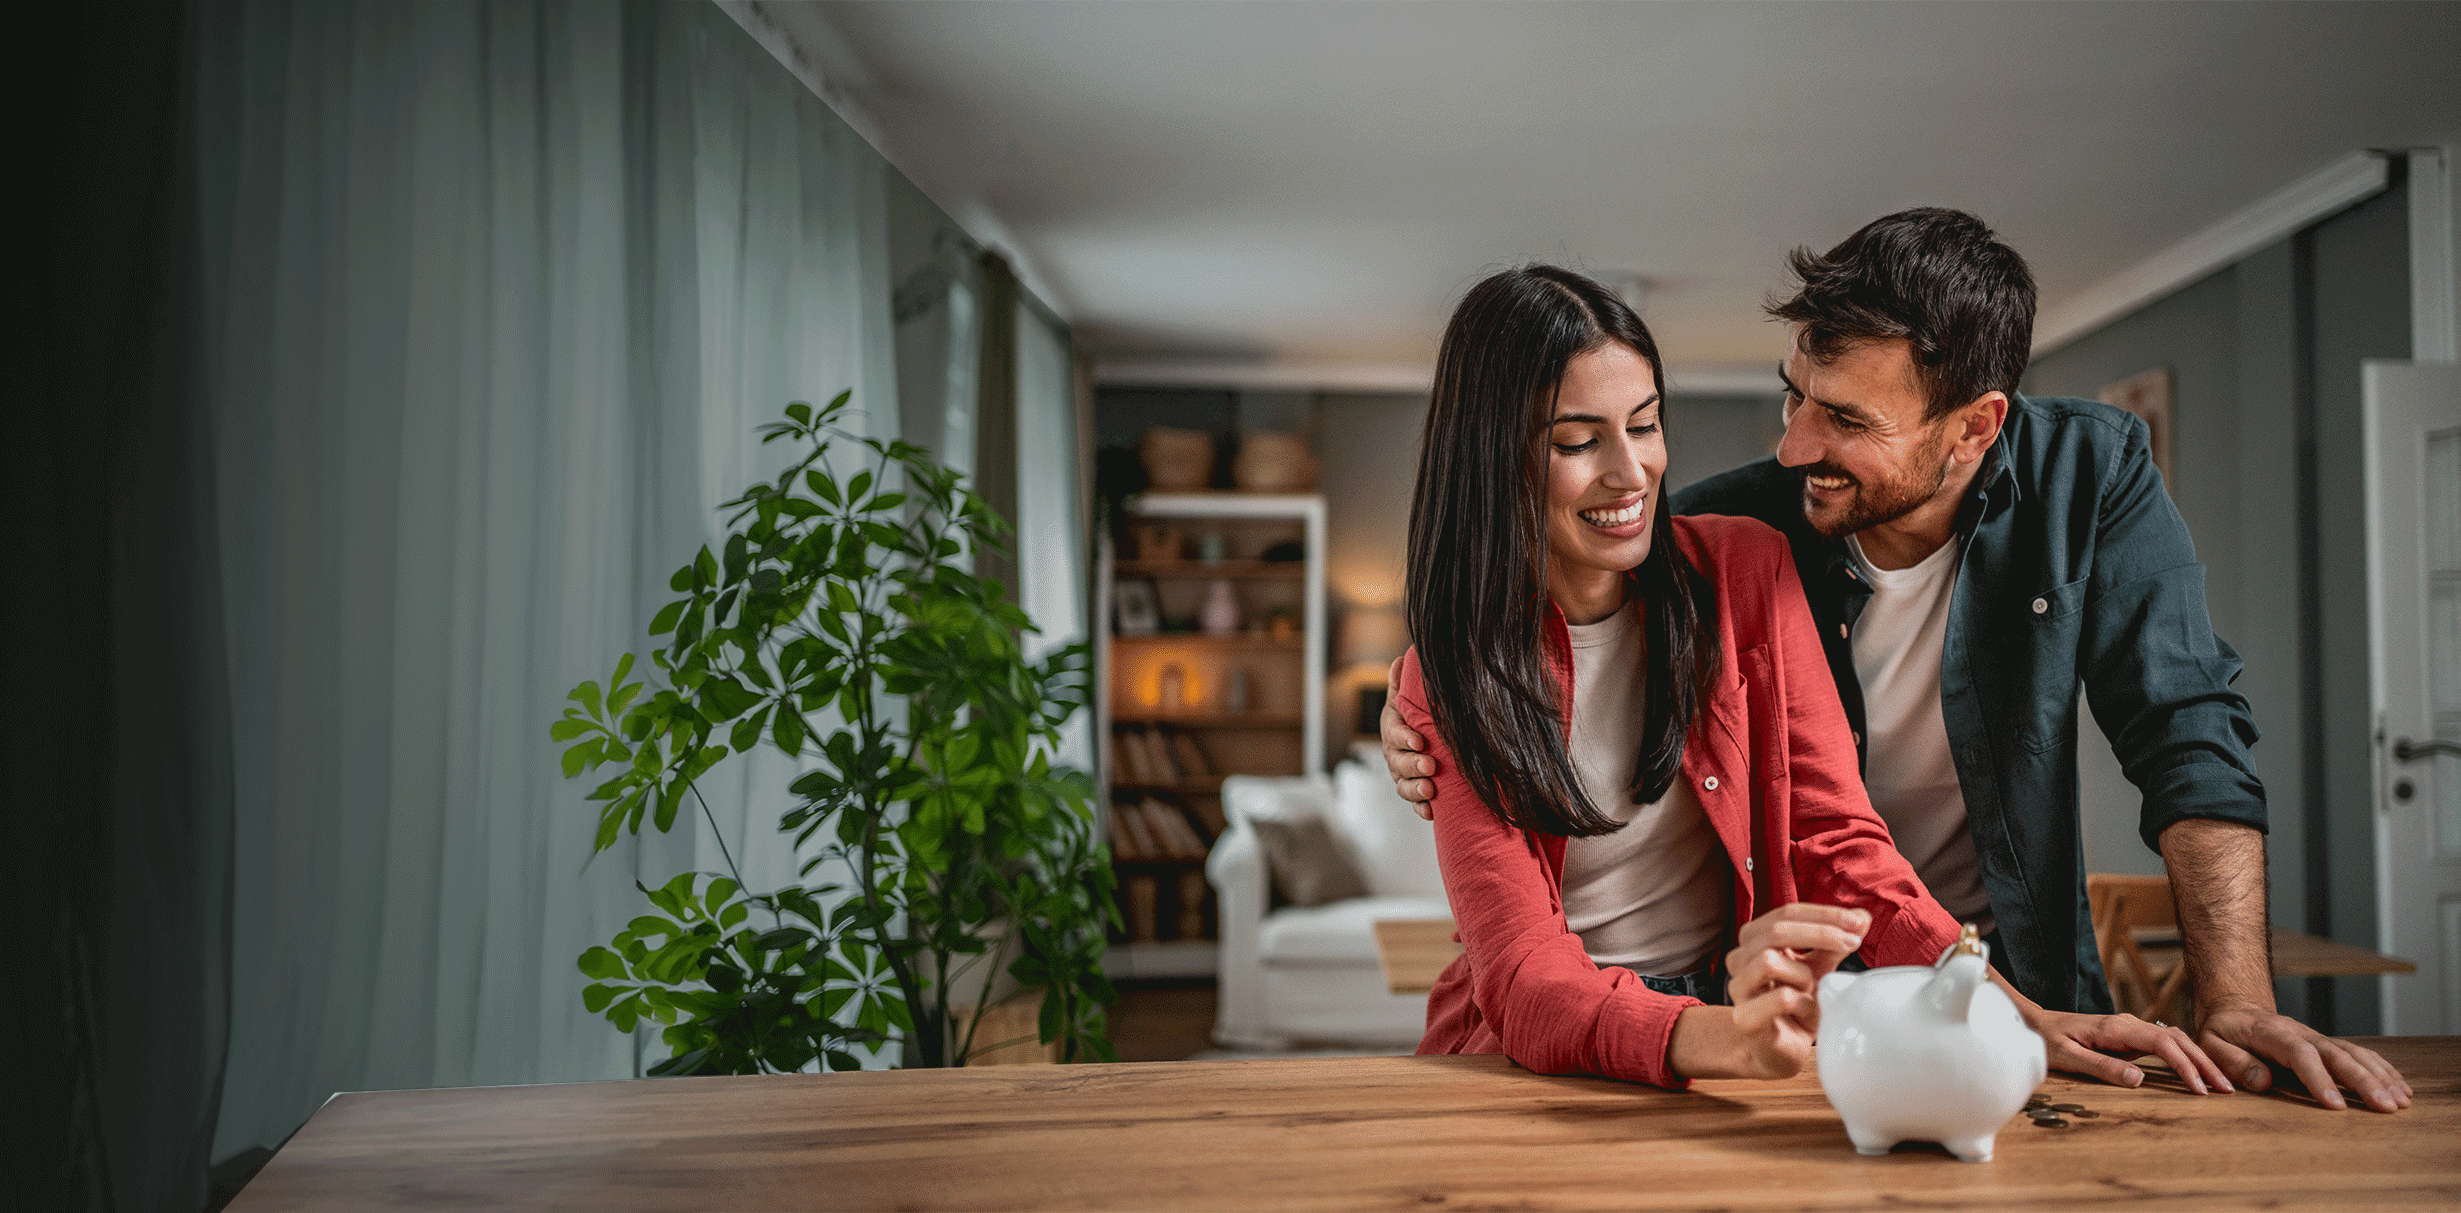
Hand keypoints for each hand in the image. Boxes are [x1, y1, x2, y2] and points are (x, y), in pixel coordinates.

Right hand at [1380, 656, 1436, 817]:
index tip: (1419, 741)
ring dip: (1415, 789)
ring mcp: (1403, 775)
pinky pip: (1415, 803)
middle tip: (1429, 766)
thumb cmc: (1416, 714)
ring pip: (1403, 785)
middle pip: (1398, 763)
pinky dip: (1422, 808)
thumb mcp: (1407, 697)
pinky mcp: (1415, 791)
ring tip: (1429, 789)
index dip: (1404, 738)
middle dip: (1412, 765)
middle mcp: (1394, 754)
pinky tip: (1432, 811)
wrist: (1423, 734)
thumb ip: (1402, 683)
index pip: (1394, 734)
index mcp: (1393, 730)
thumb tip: (1400, 661)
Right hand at [1671, 903, 1868, 1079]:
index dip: (1823, 914)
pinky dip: (1803, 1003)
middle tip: (1853, 942)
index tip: (1857, 922)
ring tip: (1812, 992)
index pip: (1786, 913)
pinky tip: (1805, 1012)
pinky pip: (1780, 998)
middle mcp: (1740, 959)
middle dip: (1820, 933)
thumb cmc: (1797, 1005)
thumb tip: (1862, 917)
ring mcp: (1738, 988)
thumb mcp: (1819, 968)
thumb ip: (1834, 943)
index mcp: (1755, 940)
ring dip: (1803, 975)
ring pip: (1769, 961)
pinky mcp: (1743, 1018)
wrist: (1780, 1050)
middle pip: (1776, 931)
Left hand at [2019, 1007, 2231, 1094]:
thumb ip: (2102, 1068)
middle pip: (2176, 1039)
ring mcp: (2130, 1029)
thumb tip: (2139, 1079)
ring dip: (2198, 1059)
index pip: (2163, 1044)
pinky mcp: (2129, 1037)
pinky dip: (2185, 1056)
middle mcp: (2128, 1024)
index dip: (2185, 1066)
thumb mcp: (2068, 1058)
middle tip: (2227, 1089)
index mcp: (2116, 1029)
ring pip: (2174, 1039)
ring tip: (2220, 1083)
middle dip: (2204, 1063)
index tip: (2201, 1089)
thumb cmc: (2046, 1041)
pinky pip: (2164, 1044)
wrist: (2034, 1022)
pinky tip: (2197, 1071)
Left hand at [2194, 1005, 2412, 1111]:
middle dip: (2363, 1081)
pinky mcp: (2327, 1045)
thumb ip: (2233, 1062)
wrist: (2236, 1008)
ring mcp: (2317, 1038)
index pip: (2300, 1054)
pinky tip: (2401, 1087)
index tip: (2335, 1105)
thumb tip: (2262, 1082)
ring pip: (2354, 1054)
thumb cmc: (2222, 1031)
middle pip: (2337, 1055)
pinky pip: (2360, 1054)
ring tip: (2400, 1102)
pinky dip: (2383, 1069)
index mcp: (2270, 1033)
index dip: (2318, 1079)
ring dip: (2380, 1077)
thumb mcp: (2210, 1043)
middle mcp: (2301, 1033)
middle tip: (2385, 1107)